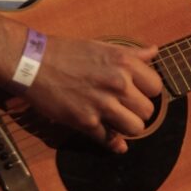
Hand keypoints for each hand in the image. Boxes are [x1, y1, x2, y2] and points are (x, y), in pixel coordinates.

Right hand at [18, 35, 162, 154]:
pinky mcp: (86, 122)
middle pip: (148, 111)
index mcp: (124, 63)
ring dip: (127, 127)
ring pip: (136, 129)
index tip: (137, 92)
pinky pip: (110, 141)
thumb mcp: (102, 46)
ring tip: (116, 120)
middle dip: (137, 111)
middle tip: (125, 107)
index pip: (156, 87)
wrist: (34, 63)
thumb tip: (153, 51)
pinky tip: (113, 140)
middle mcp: (118, 84)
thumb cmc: (67, 52)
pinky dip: (113, 143)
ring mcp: (103, 105)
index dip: (147, 91)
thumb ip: (131, 53)